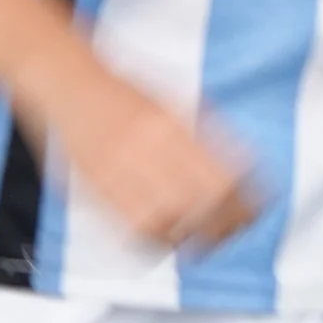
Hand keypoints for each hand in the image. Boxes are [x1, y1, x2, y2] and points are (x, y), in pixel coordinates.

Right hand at [40, 57, 259, 252]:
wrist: (69, 83)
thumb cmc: (123, 91)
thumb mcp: (175, 100)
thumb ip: (209, 131)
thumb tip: (245, 164)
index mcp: (171, 125)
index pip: (220, 177)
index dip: (243, 202)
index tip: (253, 210)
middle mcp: (146, 148)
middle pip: (198, 204)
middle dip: (223, 225)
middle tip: (234, 230)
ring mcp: (119, 171)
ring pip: (167, 222)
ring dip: (192, 237)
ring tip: (205, 240)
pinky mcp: (97, 188)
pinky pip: (132, 226)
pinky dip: (156, 239)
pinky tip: (169, 238)